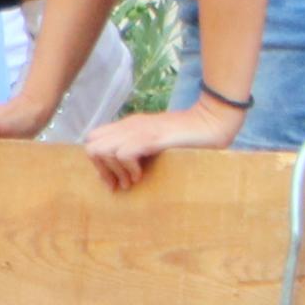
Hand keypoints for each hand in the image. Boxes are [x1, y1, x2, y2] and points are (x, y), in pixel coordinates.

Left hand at [80, 98, 241, 190]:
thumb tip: (122, 175)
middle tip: (121, 184)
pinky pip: (122, 154)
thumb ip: (139, 151)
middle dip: (101, 169)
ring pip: (100, 150)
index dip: (98, 163)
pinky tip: (142, 175)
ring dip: (114, 171)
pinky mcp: (151, 137)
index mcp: (128, 125)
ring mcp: (138, 130)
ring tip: (133, 180)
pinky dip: (128, 169)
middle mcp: (129, 126)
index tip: (114, 180)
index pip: (93, 140)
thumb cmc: (189, 137)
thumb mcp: (157, 143)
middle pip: (91, 146)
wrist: (213, 121)